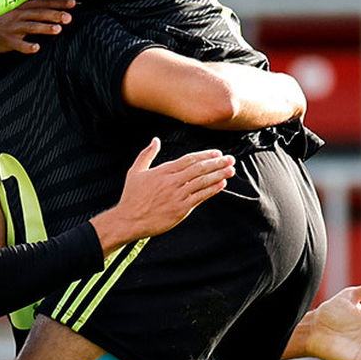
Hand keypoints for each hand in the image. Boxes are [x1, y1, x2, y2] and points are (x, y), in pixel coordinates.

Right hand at [0, 0, 74, 53]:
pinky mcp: (8, 40)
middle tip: (68, 17)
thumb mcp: (20, 10)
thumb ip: (37, 8)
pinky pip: (18, 44)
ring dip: (44, 27)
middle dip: (54, 14)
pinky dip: (27, 46)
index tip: (73, 3)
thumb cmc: (6, 20)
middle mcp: (19, 15)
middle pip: (39, 13)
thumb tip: (58, 3)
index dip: (58, 2)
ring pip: (31, 26)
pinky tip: (36, 47)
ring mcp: (13, 28)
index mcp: (24, 6)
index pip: (43, 2)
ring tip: (57, 29)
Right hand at [97, 139, 234, 249]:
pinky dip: (212, 190)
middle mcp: (172, 182)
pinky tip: (221, 184)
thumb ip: (146, 154)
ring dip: (219, 175)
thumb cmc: (131, 196)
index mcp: (162, 171)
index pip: (189, 160)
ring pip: (202, 182)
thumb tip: (155, 140)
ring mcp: (177, 195)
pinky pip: (200, 197)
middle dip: (217, 163)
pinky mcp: (181, 209)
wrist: (129, 220)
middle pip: (199, 169)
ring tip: (231, 170)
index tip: (217, 153)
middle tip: (230, 159)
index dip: (205, 155)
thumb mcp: (135, 171)